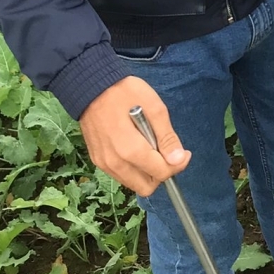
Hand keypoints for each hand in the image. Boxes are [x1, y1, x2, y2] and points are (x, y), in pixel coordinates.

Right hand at [79, 77, 189, 196]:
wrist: (91, 87)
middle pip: (146, 187)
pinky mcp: (97, 160)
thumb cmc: (125, 93)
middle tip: (166, 152)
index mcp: (131, 150)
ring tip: (150, 146)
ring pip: (133, 183)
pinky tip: (136, 147)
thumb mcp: (155, 108)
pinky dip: (133, 168)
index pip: (161, 174)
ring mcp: (104, 163)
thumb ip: (167, 137)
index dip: (177, 164)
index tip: (183, 152)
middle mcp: (115, 163)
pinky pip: (121, 175)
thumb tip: (178, 160)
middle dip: (162, 173)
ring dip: (147, 172)